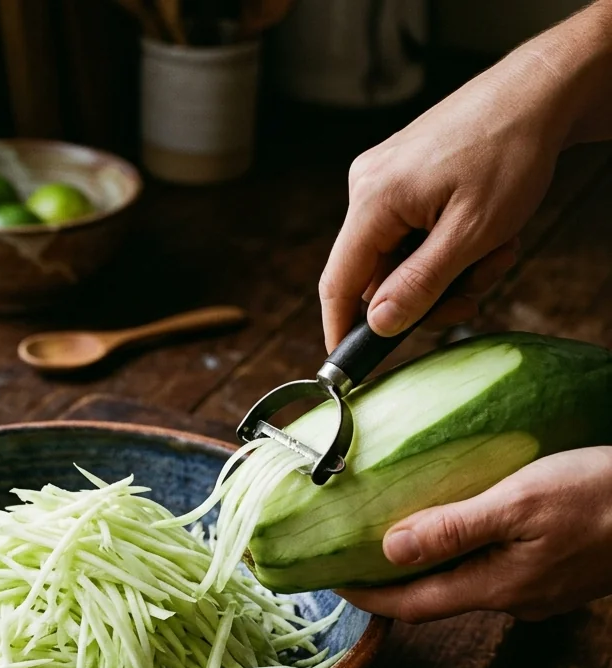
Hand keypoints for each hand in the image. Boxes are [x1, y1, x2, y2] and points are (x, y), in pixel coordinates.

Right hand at [319, 2, 611, 350]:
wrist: (540, 91)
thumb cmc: (512, 151)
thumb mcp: (472, 233)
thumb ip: (420, 285)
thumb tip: (378, 326)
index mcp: (374, 199)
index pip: (338, 283)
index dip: (341, 329)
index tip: (348, 366)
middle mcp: (366, 187)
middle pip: (375, 275)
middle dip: (426, 295)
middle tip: (474, 296)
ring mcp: (382, 179)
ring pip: (398, 258)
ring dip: (446, 271)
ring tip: (494, 253)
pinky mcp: (401, 176)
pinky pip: (409, 233)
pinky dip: (445, 246)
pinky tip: (484, 233)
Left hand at [337, 449, 611, 622]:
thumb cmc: (605, 495)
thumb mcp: (519, 501)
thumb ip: (453, 528)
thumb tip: (388, 549)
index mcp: (498, 587)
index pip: (411, 606)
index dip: (365, 597)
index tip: (327, 582)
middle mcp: (515, 599)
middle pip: (435, 597)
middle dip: (390, 583)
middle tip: (350, 559)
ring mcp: (540, 589)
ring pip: (466, 583)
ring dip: (427, 567)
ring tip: (394, 537)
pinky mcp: (559, 572)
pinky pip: (494, 569)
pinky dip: (463, 554)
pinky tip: (459, 528)